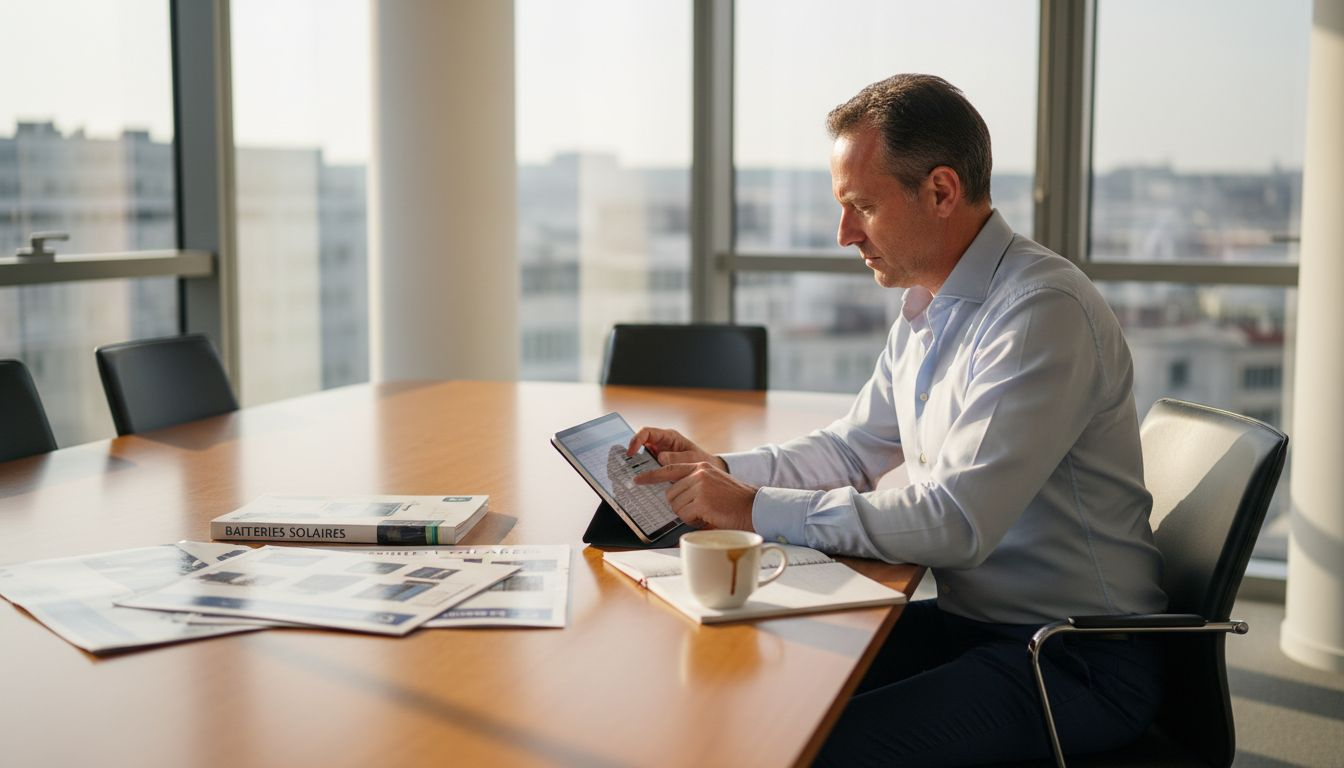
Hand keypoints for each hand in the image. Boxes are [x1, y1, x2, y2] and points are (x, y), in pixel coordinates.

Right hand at [628, 426, 726, 470]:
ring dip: (637, 465)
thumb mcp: (692, 459)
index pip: (647, 432)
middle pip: (640, 444)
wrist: (707, 471)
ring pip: (642, 456)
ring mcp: (659, 453)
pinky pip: (648, 466)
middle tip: (624, 466)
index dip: (636, 440)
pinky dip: (644, 472)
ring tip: (630, 475)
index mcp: (669, 437)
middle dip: (632, 454)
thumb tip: (660, 458)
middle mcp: (661, 443)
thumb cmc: (701, 461)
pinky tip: (642, 481)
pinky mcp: (659, 464)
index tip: (631, 452)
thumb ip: (677, 458)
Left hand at [634, 461, 757, 530]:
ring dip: (687, 514)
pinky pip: (684, 515)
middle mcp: (699, 473)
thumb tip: (675, 493)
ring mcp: (699, 486)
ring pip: (676, 505)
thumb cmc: (735, 501)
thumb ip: (696, 483)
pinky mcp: (701, 501)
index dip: (651, 476)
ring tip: (706, 513)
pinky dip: (693, 521)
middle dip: (680, 506)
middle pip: (670, 494)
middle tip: (698, 510)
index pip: (670, 469)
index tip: (637, 480)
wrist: (754, 507)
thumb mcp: (715, 483)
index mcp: (701, 466)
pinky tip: (708, 517)